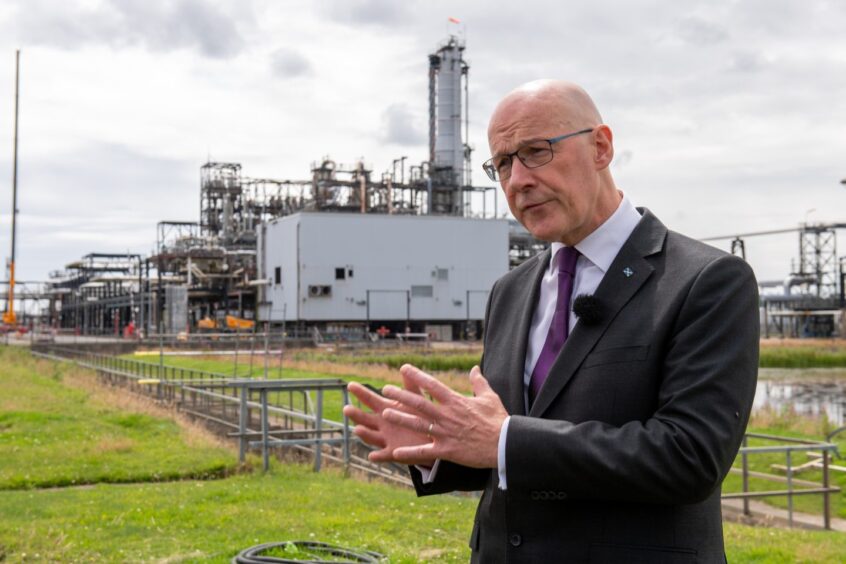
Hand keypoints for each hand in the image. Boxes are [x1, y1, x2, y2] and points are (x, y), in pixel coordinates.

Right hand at [343, 377, 434, 464]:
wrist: (433, 438)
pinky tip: (372, 456)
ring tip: (359, 429)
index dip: (360, 392)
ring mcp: (385, 438)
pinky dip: (378, 456)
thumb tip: (406, 367)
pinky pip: (383, 455)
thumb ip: (410, 386)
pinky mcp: (393, 452)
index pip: (370, 399)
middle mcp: (381, 424)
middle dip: (356, 414)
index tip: (350, 384)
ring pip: (371, 436)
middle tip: (347, 409)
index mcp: (386, 409)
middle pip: (365, 418)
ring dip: (364, 434)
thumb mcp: (416, 400)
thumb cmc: (422, 416)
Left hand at [381, 364, 507, 468]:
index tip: (403, 368)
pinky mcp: (447, 451)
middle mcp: (448, 416)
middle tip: (385, 389)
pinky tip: (395, 452)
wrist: (506, 444)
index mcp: (456, 402)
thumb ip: (478, 382)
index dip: (417, 376)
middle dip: (401, 395)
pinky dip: (410, 452)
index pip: (432, 385)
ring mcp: (446, 433)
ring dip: (401, 418)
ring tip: (385, 413)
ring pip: (418, 424)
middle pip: (420, 403)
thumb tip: (474, 368)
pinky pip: (425, 451)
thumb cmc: (499, 420)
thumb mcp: (489, 397)